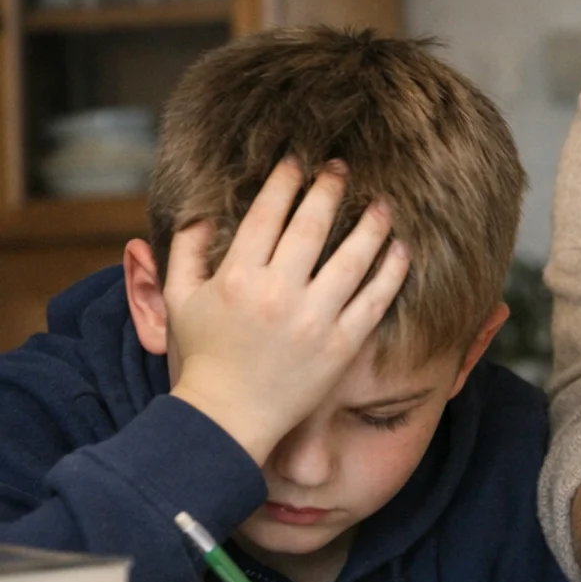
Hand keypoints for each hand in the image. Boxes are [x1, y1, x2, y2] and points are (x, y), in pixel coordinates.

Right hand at [166, 158, 409, 462]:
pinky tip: (401, 250)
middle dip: (329, 190)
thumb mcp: (179, 300)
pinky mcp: (341, 346)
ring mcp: (314, 320)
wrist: (226, 419)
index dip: (285, 183)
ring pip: (353, 258)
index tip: (298, 162)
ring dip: (371, 225)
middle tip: (341, 169)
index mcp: (237, 277)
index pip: (267, 215)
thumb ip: (186, 252)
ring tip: (382, 203)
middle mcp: (278, 294)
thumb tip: (200, 213)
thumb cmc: (202, 357)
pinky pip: (374, 300)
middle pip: (312, 226)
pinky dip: (391, 272)